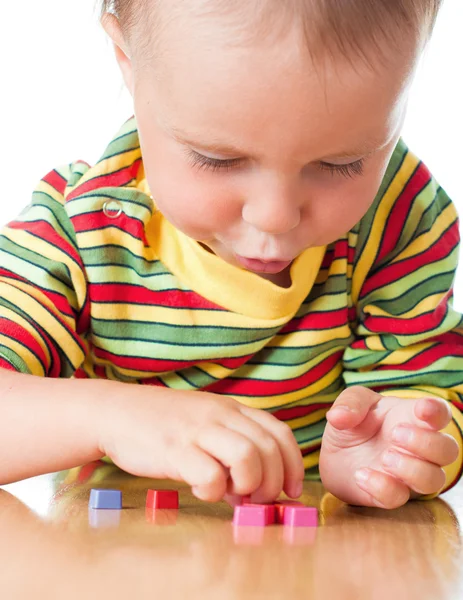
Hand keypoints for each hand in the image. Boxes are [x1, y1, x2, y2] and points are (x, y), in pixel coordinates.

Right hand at [98, 386, 304, 503]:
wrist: (117, 412)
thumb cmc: (164, 424)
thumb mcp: (204, 425)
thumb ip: (230, 450)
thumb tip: (250, 491)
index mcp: (231, 409)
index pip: (278, 432)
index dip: (294, 464)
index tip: (291, 489)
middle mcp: (219, 416)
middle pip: (268, 448)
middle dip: (273, 482)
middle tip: (257, 499)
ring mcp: (197, 431)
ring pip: (247, 456)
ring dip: (248, 484)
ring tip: (232, 494)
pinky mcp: (174, 450)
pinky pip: (209, 475)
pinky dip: (213, 491)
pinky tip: (201, 490)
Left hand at [319, 386, 459, 508]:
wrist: (333, 456)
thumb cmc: (353, 424)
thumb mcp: (351, 404)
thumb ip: (350, 403)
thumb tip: (339, 416)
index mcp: (412, 417)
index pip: (440, 413)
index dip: (438, 412)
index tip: (423, 410)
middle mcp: (418, 448)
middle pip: (448, 450)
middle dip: (428, 443)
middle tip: (396, 434)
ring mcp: (408, 474)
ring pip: (434, 479)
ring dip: (412, 469)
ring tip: (385, 457)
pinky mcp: (391, 494)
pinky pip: (399, 498)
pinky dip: (382, 487)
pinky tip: (361, 474)